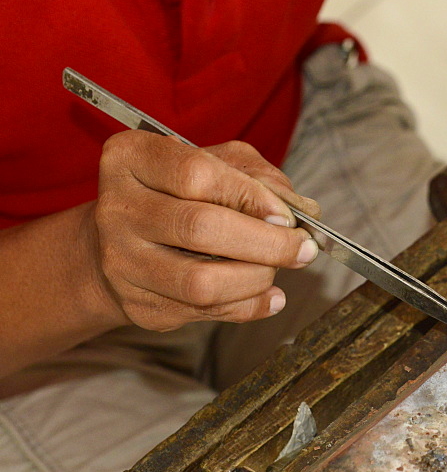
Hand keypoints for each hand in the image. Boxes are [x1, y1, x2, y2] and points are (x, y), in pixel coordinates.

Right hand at [91, 131, 321, 331]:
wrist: (123, 243)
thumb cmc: (179, 195)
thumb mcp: (216, 165)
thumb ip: (259, 178)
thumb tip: (304, 211)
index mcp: (131, 159)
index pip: (197, 174)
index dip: (252, 197)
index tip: (287, 215)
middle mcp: (117, 209)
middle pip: (201, 228)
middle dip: (267, 243)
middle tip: (302, 249)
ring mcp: (122, 262)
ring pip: (201, 282)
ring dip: (257, 278)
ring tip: (277, 269)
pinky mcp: (138, 305)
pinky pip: (205, 313)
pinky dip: (250, 306)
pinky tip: (269, 296)